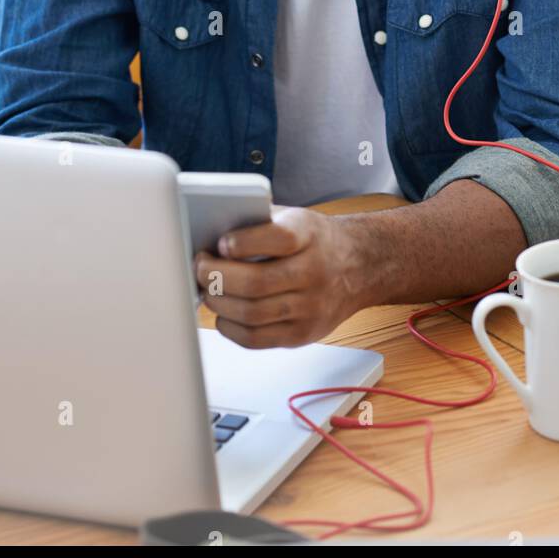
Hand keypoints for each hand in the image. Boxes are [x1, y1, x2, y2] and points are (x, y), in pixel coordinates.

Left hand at [194, 204, 368, 347]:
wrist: (358, 266)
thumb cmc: (314, 240)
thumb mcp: (293, 218)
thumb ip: (258, 223)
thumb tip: (209, 231)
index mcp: (309, 235)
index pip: (277, 239)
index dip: (243, 243)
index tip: (221, 243)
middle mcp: (314, 271)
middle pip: (256, 283)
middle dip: (216, 276)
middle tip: (200, 268)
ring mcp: (311, 306)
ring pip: (252, 313)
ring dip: (218, 303)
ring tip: (206, 290)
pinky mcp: (303, 333)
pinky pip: (256, 339)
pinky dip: (230, 327)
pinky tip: (224, 313)